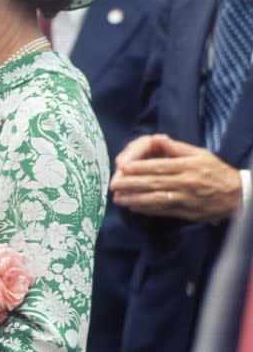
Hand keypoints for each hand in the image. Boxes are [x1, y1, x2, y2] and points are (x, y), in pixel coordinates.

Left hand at [110, 133, 241, 221]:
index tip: (123, 167)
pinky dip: (148, 210)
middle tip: (114, 184)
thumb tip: (158, 139)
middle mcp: (185, 183)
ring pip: (156, 199)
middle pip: (154, 183)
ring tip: (119, 199)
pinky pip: (164, 211)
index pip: (159, 166)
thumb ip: (178, 148)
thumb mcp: (201, 154)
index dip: (139, 167)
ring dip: (135, 199)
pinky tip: (134, 208)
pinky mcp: (186, 212)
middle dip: (131, 184)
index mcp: (188, 166)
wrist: (237, 195)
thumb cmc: (216, 171)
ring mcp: (185, 199)